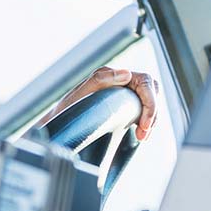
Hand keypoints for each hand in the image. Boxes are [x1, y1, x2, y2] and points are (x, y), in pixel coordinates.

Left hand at [41, 66, 159, 140]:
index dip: (150, 103)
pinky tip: (139, 135)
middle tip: (143, 135)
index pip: (145, 82)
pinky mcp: (124, 108)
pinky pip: (143, 112)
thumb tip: (127, 73)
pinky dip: (146, 123)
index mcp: (114, 75)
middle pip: (151, 92)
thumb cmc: (67, 108)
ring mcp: (124, 95)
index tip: (143, 124)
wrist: (58, 123)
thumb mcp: (81, 93)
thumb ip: (101, 79)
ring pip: (149, 103)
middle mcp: (121, 82)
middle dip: (152, 113)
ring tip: (142, 137)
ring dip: (150, 120)